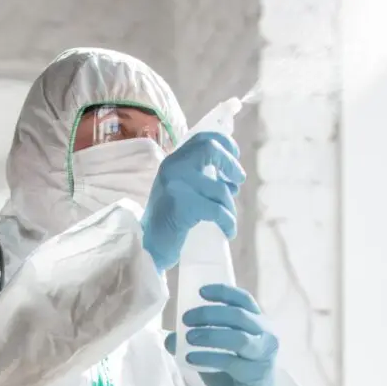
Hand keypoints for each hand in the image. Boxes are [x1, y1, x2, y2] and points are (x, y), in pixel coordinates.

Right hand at [142, 132, 244, 272]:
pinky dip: (228, 222)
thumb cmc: (168, 222)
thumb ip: (197, 178)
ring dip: (229, 206)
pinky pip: (217, 210)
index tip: (235, 156)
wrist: (147, 247)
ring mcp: (176, 185)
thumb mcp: (179, 191)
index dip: (224, 143)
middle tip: (238, 181)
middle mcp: (172, 168)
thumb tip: (231, 173)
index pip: (202, 138)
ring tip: (228, 219)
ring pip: (219, 188)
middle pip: (210, 149)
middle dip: (231, 165)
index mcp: (173, 162)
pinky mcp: (182, 206)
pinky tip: (228, 231)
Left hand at [167, 284, 280, 385]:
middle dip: (210, 314)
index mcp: (257, 322)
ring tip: (189, 338)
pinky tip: (191, 358)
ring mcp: (264, 354)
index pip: (243, 299)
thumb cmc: (233, 374)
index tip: (200, 292)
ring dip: (211, 334)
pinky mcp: (256, 374)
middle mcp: (265, 334)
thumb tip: (169, 337)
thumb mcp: (213, 353)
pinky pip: (231, 362)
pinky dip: (208, 358)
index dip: (223, 292)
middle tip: (186, 319)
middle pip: (239, 315)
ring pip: (238, 338)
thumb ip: (195, 342)